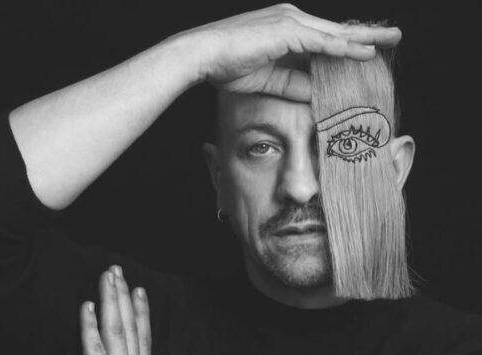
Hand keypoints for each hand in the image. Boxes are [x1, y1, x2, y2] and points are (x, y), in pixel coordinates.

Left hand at [80, 266, 167, 354]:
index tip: (138, 291)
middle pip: (129, 323)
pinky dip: (89, 326)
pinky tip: (86, 306)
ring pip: (115, 327)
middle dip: (123, 295)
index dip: (140, 311)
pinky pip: (94, 348)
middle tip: (119, 271)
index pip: (141, 335)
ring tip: (109, 276)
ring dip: (111, 299)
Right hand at [178, 3, 400, 100]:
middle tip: (392, 36)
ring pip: (335, 32)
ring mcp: (291, 22)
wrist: (204, 55)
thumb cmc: (227, 67)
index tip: (366, 50)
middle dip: (365, 33)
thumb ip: (294, 84)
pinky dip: (344, 47)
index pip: (324, 37)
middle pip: (336, 29)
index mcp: (287, 29)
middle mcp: (292, 19)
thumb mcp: (269, 80)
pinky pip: (322, 42)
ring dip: (363, 37)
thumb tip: (316, 93)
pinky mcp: (287, 30)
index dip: (346, 43)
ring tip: (389, 40)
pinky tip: (364, 51)